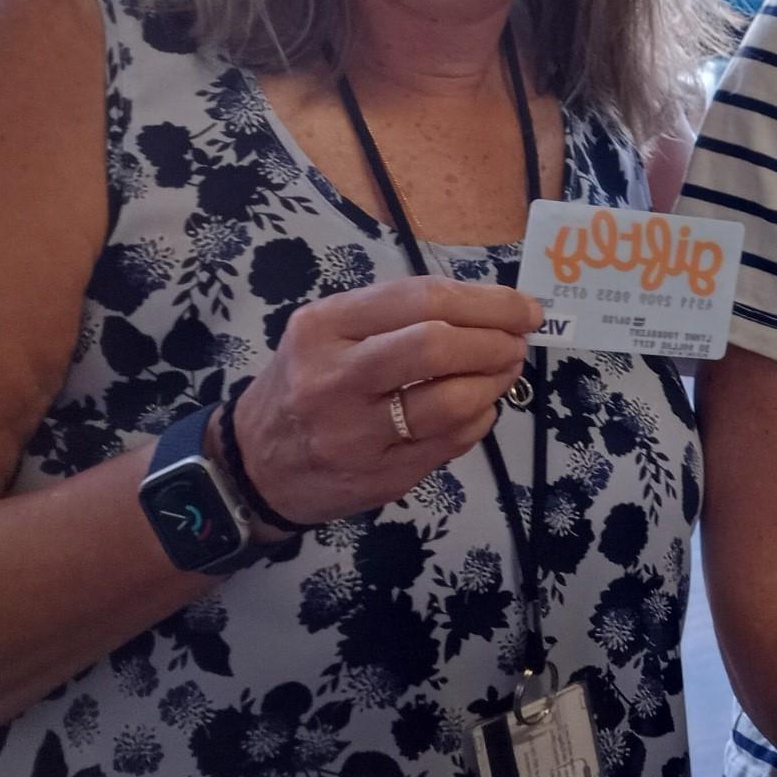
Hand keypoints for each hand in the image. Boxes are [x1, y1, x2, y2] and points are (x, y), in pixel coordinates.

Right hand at [219, 277, 541, 532]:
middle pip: (436, 347)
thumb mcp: (328, 333)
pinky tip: (478, 407)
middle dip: (494, 341)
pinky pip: (451, 442)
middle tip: (517, 342)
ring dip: (495, 383)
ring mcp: (354, 434)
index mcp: (323, 327)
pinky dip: (479, 419)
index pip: (421, 300)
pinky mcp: (379, 477)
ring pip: (451, 402)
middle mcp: (333, 379)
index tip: (523, 308)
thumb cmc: (304, 384)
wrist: (253, 467)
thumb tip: (491, 308)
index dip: (486, 302)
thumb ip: (397, 315)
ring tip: (504, 372)